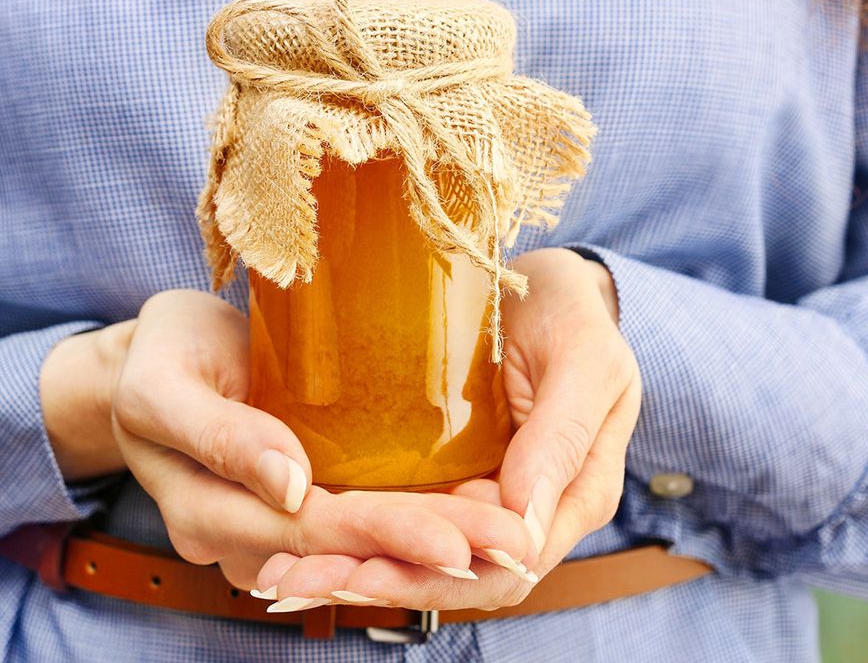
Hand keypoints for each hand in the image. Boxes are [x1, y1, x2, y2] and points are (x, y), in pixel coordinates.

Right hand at [42, 290, 533, 593]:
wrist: (166, 351)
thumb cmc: (161, 355)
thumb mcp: (164, 383)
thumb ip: (219, 434)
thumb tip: (290, 485)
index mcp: (206, 511)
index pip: (309, 531)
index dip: (384, 536)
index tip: (455, 541)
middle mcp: (246, 534)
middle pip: (350, 546)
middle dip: (433, 548)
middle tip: (511, 545)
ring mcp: (277, 522)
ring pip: (363, 544)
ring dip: (438, 544)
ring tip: (510, 541)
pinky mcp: (305, 498)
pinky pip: (363, 518)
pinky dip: (418, 520)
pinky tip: (476, 518)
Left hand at [251, 248, 641, 610]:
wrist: (548, 284)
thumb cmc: (574, 312)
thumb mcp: (583, 359)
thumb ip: (562, 435)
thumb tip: (522, 519)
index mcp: (575, 495)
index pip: (508, 563)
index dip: (439, 575)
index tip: (370, 570)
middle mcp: (528, 508)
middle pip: (456, 573)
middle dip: (379, 582)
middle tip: (299, 583)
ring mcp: (483, 493)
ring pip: (423, 556)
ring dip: (357, 571)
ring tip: (284, 580)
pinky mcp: (447, 472)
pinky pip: (404, 519)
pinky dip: (359, 537)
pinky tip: (302, 544)